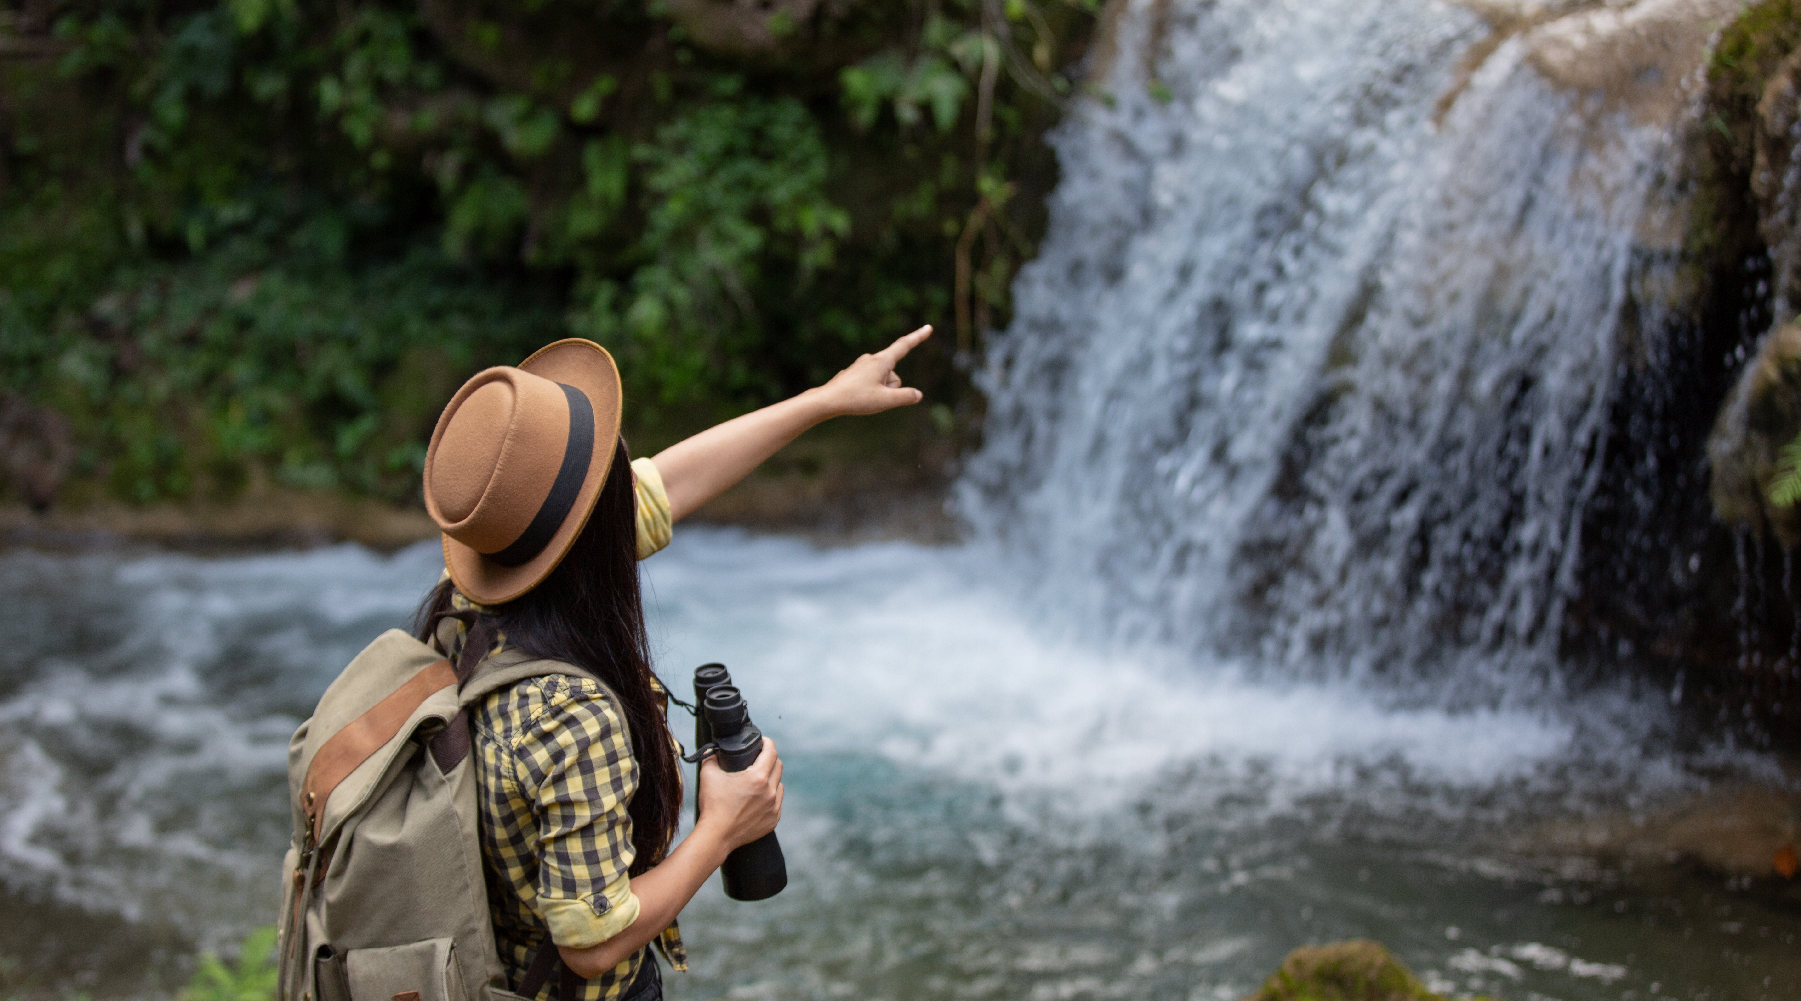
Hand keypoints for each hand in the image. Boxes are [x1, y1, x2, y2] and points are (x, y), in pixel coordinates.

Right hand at [696, 738, 783, 849]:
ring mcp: (773, 807)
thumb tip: (710, 750)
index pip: (771, 752)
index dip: (768, 743)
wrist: (716, 836)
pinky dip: (771, 797)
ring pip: (780, 785)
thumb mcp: (708, 776)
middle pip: (778, 766)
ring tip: (759, 779)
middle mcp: (770, 792)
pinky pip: (778, 802)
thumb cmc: (713, 806)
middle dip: (770, 759)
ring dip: (772, 778)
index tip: (763, 741)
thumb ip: (710, 757)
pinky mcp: (773, 820)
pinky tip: (760, 798)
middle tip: (759, 758)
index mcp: (757, 778)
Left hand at [811, 325, 931, 416]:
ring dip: (880, 390)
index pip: (904, 346)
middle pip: (894, 375)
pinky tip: (856, 396)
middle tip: (874, 397)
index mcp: (881, 361)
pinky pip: (871, 383)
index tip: (928, 328)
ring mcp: (862, 365)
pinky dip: (870, 391)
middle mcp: (872, 359)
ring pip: (883, 380)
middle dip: (891, 388)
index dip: (918, 337)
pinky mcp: (855, 373)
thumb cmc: (856, 399)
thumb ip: (906, 397)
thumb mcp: (886, 400)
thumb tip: (918, 394)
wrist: (827, 400)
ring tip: (863, 397)